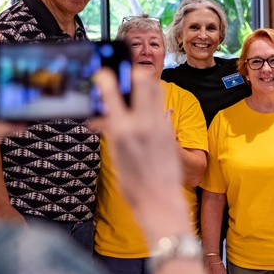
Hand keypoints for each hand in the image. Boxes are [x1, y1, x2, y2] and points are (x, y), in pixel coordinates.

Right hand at [89, 67, 191, 243]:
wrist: (159, 200)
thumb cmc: (133, 184)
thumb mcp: (115, 155)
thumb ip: (112, 131)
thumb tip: (105, 117)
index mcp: (121, 131)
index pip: (112, 92)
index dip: (106, 78)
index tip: (103, 74)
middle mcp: (141, 124)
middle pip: (142, 80)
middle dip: (133, 73)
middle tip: (127, 75)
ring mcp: (159, 126)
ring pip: (156, 90)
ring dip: (147, 84)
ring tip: (139, 86)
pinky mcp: (170, 131)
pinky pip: (162, 107)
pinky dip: (153, 103)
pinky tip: (147, 109)